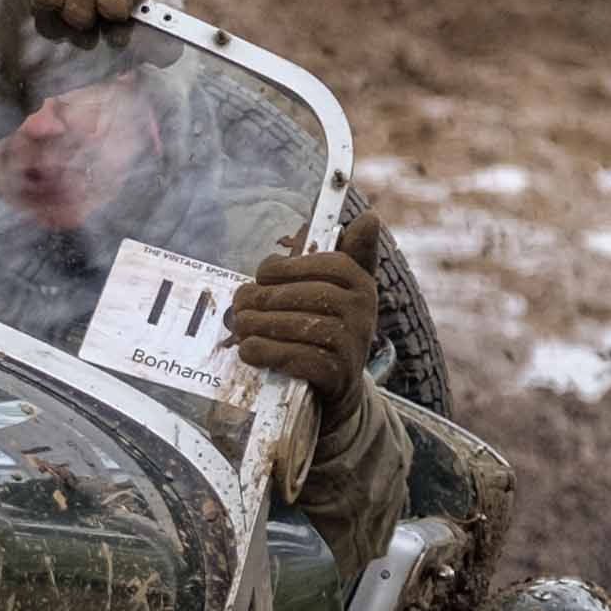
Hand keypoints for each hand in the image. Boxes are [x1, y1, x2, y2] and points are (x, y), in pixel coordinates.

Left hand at [232, 214, 383, 419]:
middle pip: (308, 295)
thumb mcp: (335, 291)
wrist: (335, 390)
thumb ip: (341, 255)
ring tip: (241, 327)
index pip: (328, 264)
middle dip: (265, 298)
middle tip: (240, 306)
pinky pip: (297, 356)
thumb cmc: (325, 329)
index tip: (262, 275)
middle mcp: (365, 311)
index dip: (288, 267)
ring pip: (299, 325)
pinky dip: (267, 352)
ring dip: (259, 325)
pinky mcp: (338, 374)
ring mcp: (353, 344)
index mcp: (362, 283)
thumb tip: (370, 219)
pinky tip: (250, 350)